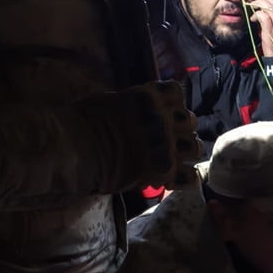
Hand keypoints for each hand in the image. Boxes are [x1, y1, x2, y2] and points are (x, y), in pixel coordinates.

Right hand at [75, 81, 199, 190]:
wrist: (76, 149)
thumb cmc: (82, 122)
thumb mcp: (108, 100)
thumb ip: (130, 103)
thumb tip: (132, 106)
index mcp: (149, 97)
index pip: (177, 92)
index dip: (172, 104)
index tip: (163, 113)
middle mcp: (163, 118)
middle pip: (190, 121)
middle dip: (181, 130)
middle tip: (169, 141)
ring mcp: (166, 145)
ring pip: (196, 148)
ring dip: (186, 154)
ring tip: (172, 160)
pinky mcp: (164, 170)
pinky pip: (190, 176)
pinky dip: (184, 179)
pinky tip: (171, 179)